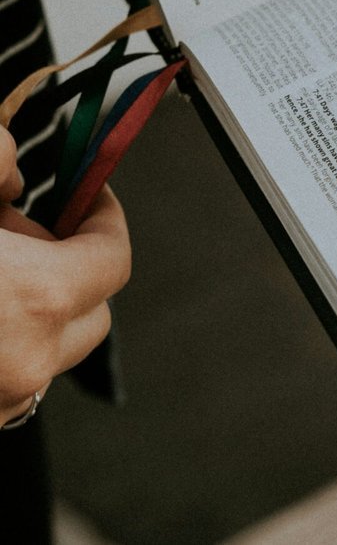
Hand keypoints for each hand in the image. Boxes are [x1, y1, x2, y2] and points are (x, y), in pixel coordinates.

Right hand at [0, 127, 131, 419]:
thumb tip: (15, 168)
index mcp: (34, 299)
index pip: (114, 256)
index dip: (104, 219)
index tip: (90, 198)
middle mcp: (26, 363)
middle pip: (92, 307)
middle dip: (65, 266)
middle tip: (14, 234)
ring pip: (49, 349)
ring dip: (33, 312)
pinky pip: (8, 380)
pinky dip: (1, 345)